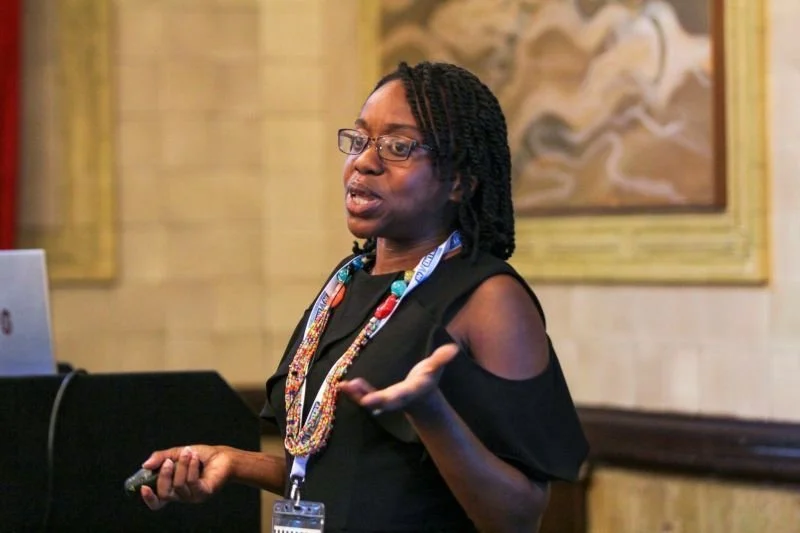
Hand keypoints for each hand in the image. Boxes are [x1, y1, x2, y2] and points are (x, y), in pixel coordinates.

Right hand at [140, 444, 231, 510]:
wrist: (223, 456)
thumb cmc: (200, 456)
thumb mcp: (177, 453)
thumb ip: (161, 458)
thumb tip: (145, 465)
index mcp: (173, 489)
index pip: (157, 502)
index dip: (149, 498)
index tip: (143, 487)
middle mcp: (182, 496)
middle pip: (165, 494)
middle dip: (164, 475)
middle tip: (169, 461)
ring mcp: (193, 496)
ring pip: (179, 485)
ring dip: (182, 466)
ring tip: (189, 453)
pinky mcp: (204, 493)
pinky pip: (192, 483)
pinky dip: (192, 468)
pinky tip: (196, 458)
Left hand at [338, 342, 458, 414]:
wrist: (421, 397)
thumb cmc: (427, 379)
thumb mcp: (435, 369)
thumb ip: (441, 359)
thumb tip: (453, 348)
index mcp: (410, 392)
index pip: (400, 396)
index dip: (388, 398)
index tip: (375, 400)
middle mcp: (396, 399)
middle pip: (383, 402)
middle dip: (370, 400)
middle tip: (358, 396)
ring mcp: (385, 400)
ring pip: (369, 400)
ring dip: (356, 395)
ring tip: (343, 386)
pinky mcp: (377, 397)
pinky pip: (363, 396)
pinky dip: (354, 392)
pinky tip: (342, 385)